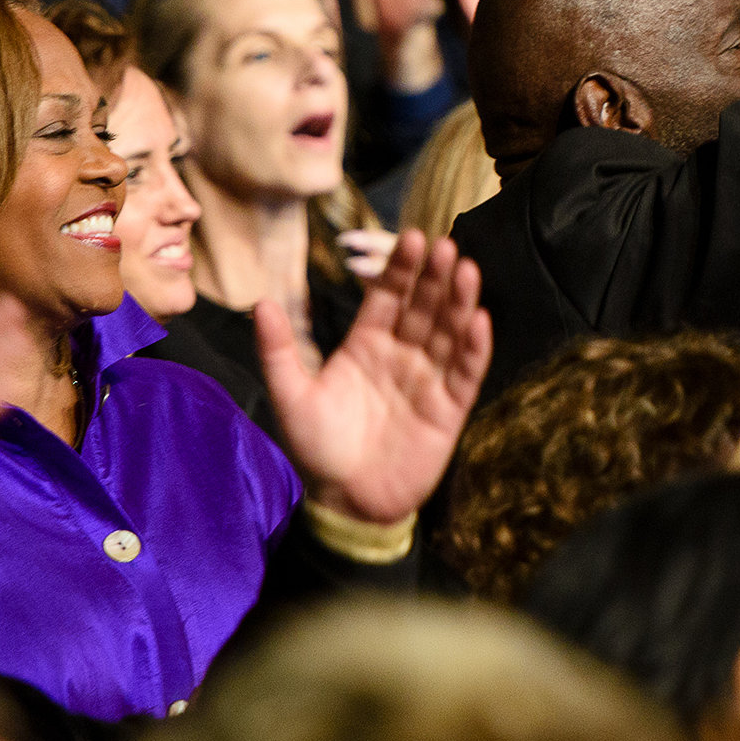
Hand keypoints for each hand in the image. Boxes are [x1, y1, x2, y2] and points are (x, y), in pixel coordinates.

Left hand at [263, 230, 490, 524]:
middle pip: (422, 307)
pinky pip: (465, 373)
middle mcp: (401, 355)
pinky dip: (474, 348)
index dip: (399, 269)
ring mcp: (427, 380)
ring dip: (458, 302)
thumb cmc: (317, 448)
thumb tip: (260, 302)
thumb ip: (279, 350)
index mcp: (365, 345)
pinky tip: (479, 320)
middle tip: (445, 244)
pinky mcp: (449, 409)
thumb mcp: (291, 396)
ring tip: (467, 269)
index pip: (387, 297)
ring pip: (447, 332)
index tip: (410, 237)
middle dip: (434, 276)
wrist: (346, 503)